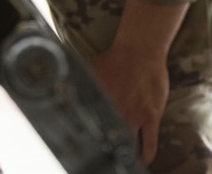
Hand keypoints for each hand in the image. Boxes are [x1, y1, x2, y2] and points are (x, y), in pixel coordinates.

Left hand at [88, 41, 167, 163]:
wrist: (139, 51)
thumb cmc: (113, 58)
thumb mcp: (89, 70)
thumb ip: (78, 81)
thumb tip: (59, 83)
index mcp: (99, 101)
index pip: (91, 126)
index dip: (87, 137)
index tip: (85, 144)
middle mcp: (116, 111)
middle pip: (109, 138)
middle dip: (106, 148)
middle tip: (103, 155)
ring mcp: (135, 115)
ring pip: (129, 143)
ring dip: (126, 154)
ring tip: (122, 160)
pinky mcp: (151, 116)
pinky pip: (151, 141)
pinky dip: (147, 154)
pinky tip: (144, 161)